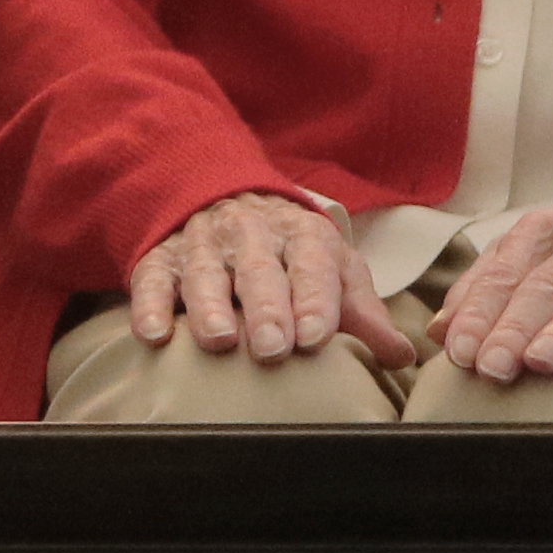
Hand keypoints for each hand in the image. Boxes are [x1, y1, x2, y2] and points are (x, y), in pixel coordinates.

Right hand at [128, 191, 420, 365]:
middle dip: (267, 309)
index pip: (312, 267)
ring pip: (206, 275)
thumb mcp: (331, 269)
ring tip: (219, 341)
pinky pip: (151, 280)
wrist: (225, 195)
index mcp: (302, 236)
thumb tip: (402, 357)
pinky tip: (153, 334)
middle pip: (260, 272)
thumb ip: (363, 313)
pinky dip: (150, 305)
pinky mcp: (160, 259)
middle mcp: (252, 236)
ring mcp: (203, 246)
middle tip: (273, 349)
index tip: (317, 337)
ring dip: (211, 307)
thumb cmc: (290, 252)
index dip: (314, 301)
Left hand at [426, 198, 552, 383]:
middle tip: (491, 367)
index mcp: (547, 228)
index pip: (505, 271)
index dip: (480, 312)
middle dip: (515, 327)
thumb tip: (439, 330)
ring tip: (539, 360)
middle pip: (546, 283)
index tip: (460, 351)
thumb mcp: (537, 257)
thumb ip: (487, 288)